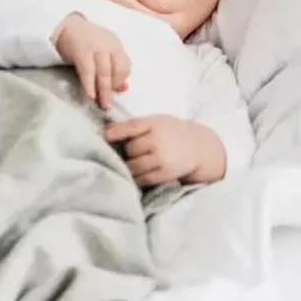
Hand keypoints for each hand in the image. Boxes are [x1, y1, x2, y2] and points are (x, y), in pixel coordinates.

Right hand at [52, 14, 129, 109]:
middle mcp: (109, 45)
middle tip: (109, 105)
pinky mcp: (81, 51)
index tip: (114, 90)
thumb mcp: (103, 52)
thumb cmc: (86, 41)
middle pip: (117, 70)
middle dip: (113, 89)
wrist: (66, 25)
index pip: (126, 66)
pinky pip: (88, 72)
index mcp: (116, 45)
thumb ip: (113, 69)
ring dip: (104, 91)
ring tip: (102, 105)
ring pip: (104, 72)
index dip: (121, 80)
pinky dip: (89, 85)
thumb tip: (122, 89)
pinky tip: (89, 96)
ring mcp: (96, 47)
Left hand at [104, 115, 226, 185]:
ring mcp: (161, 159)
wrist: (198, 147)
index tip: (102, 137)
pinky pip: (141, 179)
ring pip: (133, 166)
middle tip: (128, 152)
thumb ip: (135, 125)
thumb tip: (106, 131)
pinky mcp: (164, 174)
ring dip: (129, 165)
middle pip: (129, 149)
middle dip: (126, 151)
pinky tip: (140, 172)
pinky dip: (137, 176)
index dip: (114, 133)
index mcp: (155, 124)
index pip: (131, 128)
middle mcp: (158, 141)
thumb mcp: (156, 121)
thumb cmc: (171, 132)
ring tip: (133, 162)